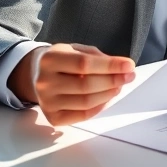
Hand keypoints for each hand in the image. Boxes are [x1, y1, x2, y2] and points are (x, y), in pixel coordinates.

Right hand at [9, 43, 135, 125]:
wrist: (37, 75)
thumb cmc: (63, 61)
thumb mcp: (75, 49)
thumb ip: (97, 57)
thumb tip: (122, 68)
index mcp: (50, 59)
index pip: (84, 64)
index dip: (110, 65)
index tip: (129, 65)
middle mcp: (45, 82)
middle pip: (86, 85)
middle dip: (113, 81)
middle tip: (129, 76)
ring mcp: (47, 102)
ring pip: (86, 102)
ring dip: (108, 94)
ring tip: (119, 86)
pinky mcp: (52, 117)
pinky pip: (82, 115)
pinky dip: (99, 107)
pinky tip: (107, 97)